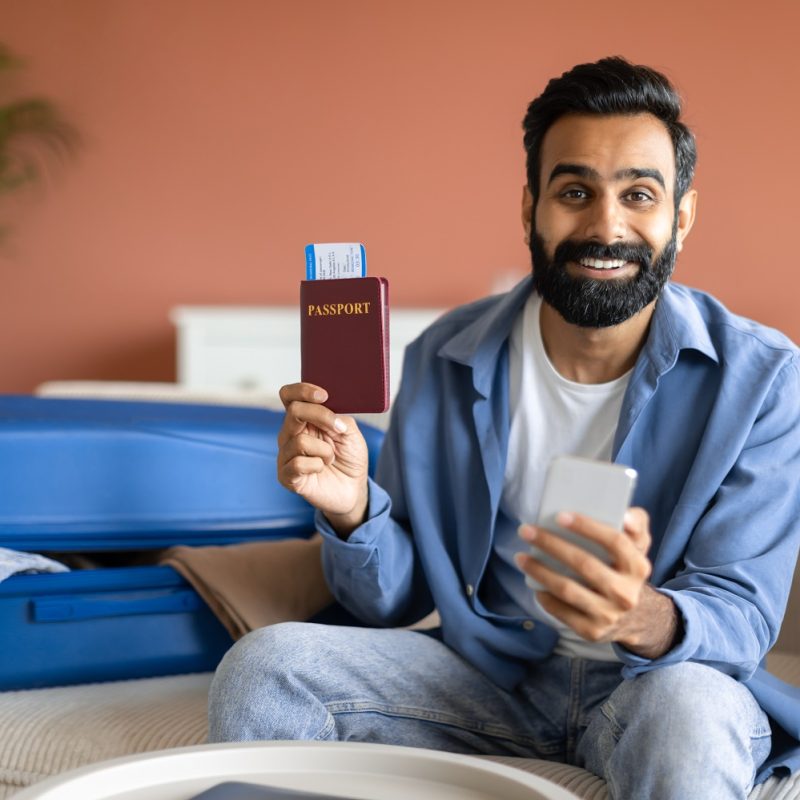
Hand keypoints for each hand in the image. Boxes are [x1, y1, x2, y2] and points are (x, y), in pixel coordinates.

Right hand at [277, 382, 368, 536]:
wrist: (353, 489)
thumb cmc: (349, 458)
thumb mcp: (351, 432)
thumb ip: (339, 416)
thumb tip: (329, 410)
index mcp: (303, 419)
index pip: (289, 395)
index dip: (302, 390)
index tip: (324, 395)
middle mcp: (290, 434)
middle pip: (294, 411)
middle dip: (321, 416)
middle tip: (339, 429)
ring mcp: (286, 455)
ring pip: (299, 440)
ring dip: (324, 450)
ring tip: (330, 459)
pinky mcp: (286, 476)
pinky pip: (297, 464)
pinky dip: (316, 465)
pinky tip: (320, 470)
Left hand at [515, 508, 678, 657]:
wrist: (636, 617)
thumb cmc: (625, 569)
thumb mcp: (638, 545)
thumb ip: (635, 523)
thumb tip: (624, 515)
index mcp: (638, 567)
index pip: (614, 542)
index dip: (587, 527)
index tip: (560, 516)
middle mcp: (625, 593)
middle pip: (584, 564)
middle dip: (551, 544)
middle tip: (526, 531)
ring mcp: (609, 615)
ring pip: (568, 589)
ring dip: (539, 571)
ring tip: (521, 557)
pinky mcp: (592, 631)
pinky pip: (561, 612)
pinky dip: (544, 596)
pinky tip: (533, 583)